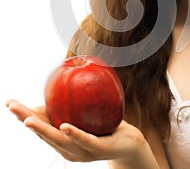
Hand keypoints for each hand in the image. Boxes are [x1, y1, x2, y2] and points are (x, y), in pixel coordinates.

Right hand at [6, 99, 144, 162]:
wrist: (127, 141)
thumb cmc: (102, 125)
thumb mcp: (82, 114)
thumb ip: (68, 106)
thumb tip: (54, 88)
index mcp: (61, 140)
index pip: (39, 126)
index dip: (23, 115)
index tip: (9, 102)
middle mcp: (67, 148)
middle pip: (43, 134)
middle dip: (26, 120)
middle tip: (12, 106)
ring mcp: (81, 151)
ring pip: (59, 140)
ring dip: (42, 129)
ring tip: (28, 119)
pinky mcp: (98, 149)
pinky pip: (85, 140)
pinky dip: (74, 133)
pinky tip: (64, 125)